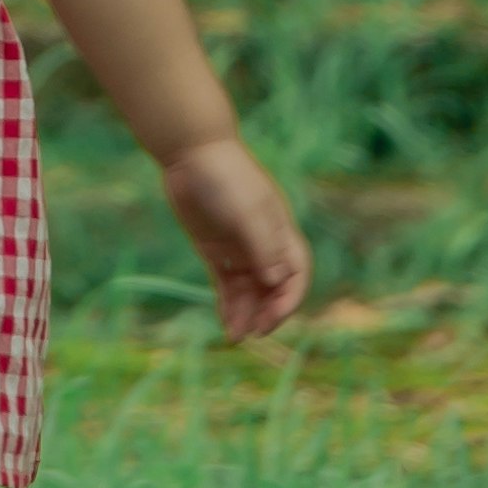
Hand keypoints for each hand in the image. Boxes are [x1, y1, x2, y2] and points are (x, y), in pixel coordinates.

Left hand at [158, 128, 308, 340]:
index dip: (289, 299)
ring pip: (249, 291)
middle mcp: (262, 243)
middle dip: (267, 312)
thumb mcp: (247, 210)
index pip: (295, 273)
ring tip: (234, 336)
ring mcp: (238, 247)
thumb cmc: (226, 175)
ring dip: (246, 314)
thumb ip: (262, 245)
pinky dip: (228, 305)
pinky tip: (225, 322)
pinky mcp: (215, 250)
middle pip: (273, 288)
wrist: (191, 152)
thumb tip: (277, 280)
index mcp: (279, 231)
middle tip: (252, 332)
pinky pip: (226, 285)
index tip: (272, 318)